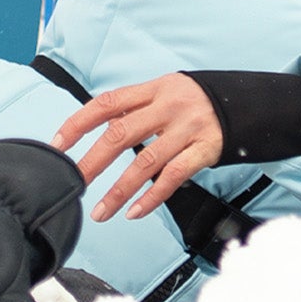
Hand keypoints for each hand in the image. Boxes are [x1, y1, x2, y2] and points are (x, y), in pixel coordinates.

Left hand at [48, 73, 222, 223]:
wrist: (242, 102)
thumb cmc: (192, 102)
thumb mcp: (163, 92)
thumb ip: (133, 108)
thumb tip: (92, 127)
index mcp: (152, 89)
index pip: (107, 103)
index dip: (79, 123)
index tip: (58, 145)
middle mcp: (168, 107)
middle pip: (121, 134)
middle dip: (92, 162)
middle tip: (72, 183)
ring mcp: (187, 129)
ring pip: (145, 162)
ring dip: (119, 191)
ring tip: (100, 212)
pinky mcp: (205, 150)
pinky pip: (174, 177)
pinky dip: (153, 197)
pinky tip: (135, 212)